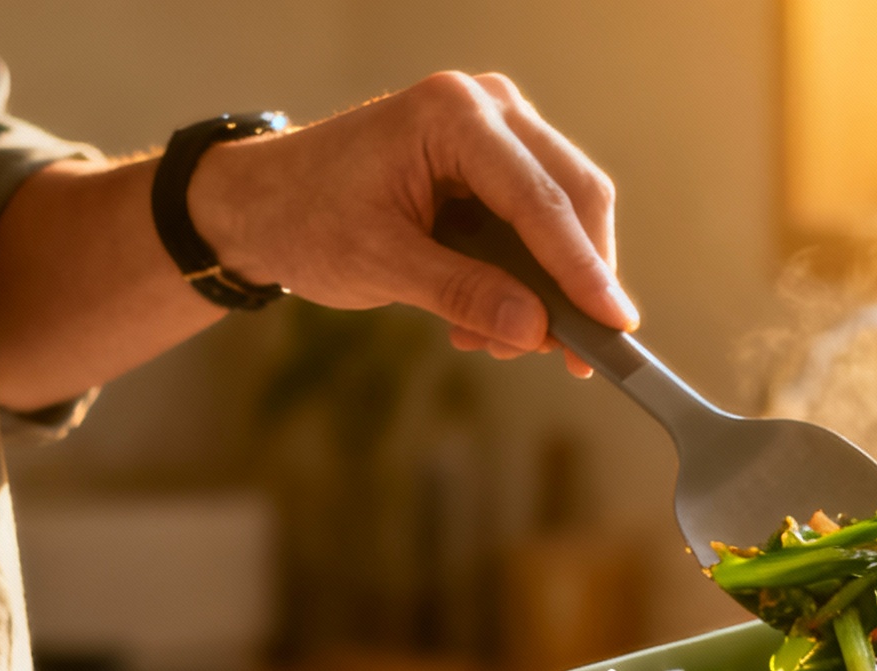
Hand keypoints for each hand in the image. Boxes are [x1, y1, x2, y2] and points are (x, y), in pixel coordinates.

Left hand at [184, 72, 634, 369]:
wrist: (263, 202)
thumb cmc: (307, 218)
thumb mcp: (379, 264)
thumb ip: (462, 294)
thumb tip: (535, 332)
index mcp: (452, 115)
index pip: (539, 197)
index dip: (581, 267)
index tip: (613, 325)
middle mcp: (487, 108)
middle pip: (573, 195)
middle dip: (578, 281)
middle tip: (575, 356)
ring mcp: (497, 130)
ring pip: (565, 212)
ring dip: (550, 287)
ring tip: (501, 342)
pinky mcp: (497, 162)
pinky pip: (540, 222)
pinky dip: (529, 277)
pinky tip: (489, 319)